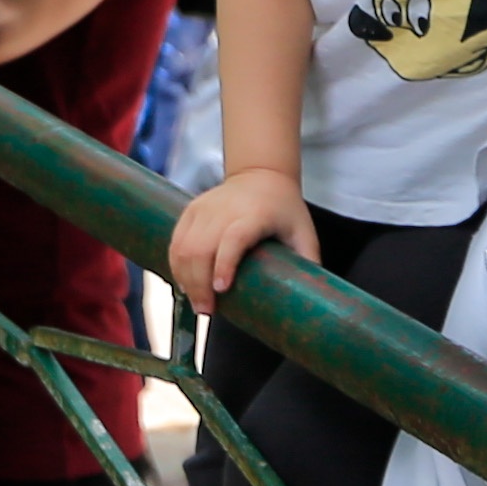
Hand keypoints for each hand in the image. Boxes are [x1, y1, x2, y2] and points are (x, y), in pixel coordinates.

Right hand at [169, 172, 318, 307]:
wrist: (261, 175)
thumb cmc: (285, 209)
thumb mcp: (304, 232)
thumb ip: (307, 262)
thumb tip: (310, 301)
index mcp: (255, 214)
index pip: (233, 238)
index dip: (225, 264)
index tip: (221, 290)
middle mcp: (225, 210)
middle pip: (201, 248)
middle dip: (200, 283)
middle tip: (207, 310)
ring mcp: (204, 209)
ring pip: (184, 247)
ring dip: (186, 279)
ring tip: (197, 303)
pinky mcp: (191, 211)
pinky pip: (176, 242)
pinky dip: (176, 266)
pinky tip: (185, 285)